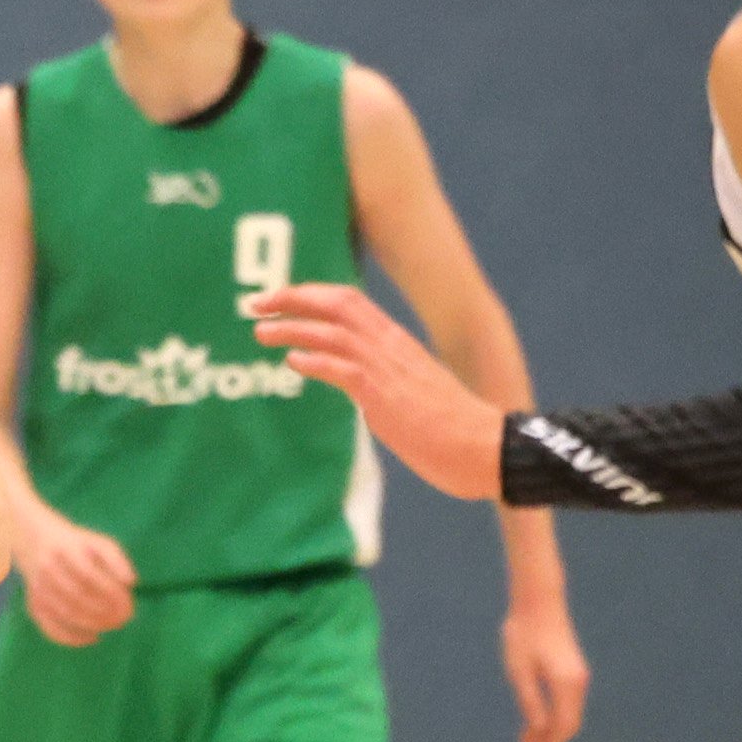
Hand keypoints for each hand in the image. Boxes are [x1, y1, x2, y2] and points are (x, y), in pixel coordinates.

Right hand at [15, 504, 138, 647]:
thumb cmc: (78, 547)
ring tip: (111, 627)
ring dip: (91, 624)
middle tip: (123, 620)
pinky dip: (71, 637)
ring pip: (64, 613)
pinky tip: (92, 638)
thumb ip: (117, 560)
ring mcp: (38, 589)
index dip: (109, 593)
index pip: (88, 575)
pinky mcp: (34, 605)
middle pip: (76, 596)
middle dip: (102, 611)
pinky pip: (49, 626)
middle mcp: (47, 569)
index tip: (128, 604)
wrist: (36, 545)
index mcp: (65, 551)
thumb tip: (131, 582)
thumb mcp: (99, 544)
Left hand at [249, 284, 505, 500]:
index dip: (310, 295)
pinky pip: (342, 369)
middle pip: (338, 304)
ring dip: (293, 329)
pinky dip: (314, 361)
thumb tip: (352, 382)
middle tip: (256, 303)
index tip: (279, 298)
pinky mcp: (383, 396)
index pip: (349, 302)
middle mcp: (391, 346)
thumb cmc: (448, 425)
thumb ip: (378, 378)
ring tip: (261, 332)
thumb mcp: (408, 388)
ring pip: (333, 333)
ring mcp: (387, 369)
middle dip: (294, 298)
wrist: (484, 447)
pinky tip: (292, 362)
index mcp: (396, 342)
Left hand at [505, 593, 590, 741]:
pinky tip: (536, 721)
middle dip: (550, 741)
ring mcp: (578, 676)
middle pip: (569, 723)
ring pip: (569, 713)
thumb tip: (540, 728)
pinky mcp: (573, 671)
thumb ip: (530, 701)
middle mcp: (579, 682)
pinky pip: (567, 702)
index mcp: (566, 683)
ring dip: (550, 730)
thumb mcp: (519, 670)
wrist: (539, 603)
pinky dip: (554, 715)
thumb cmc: (523, 634)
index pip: (562, 725)